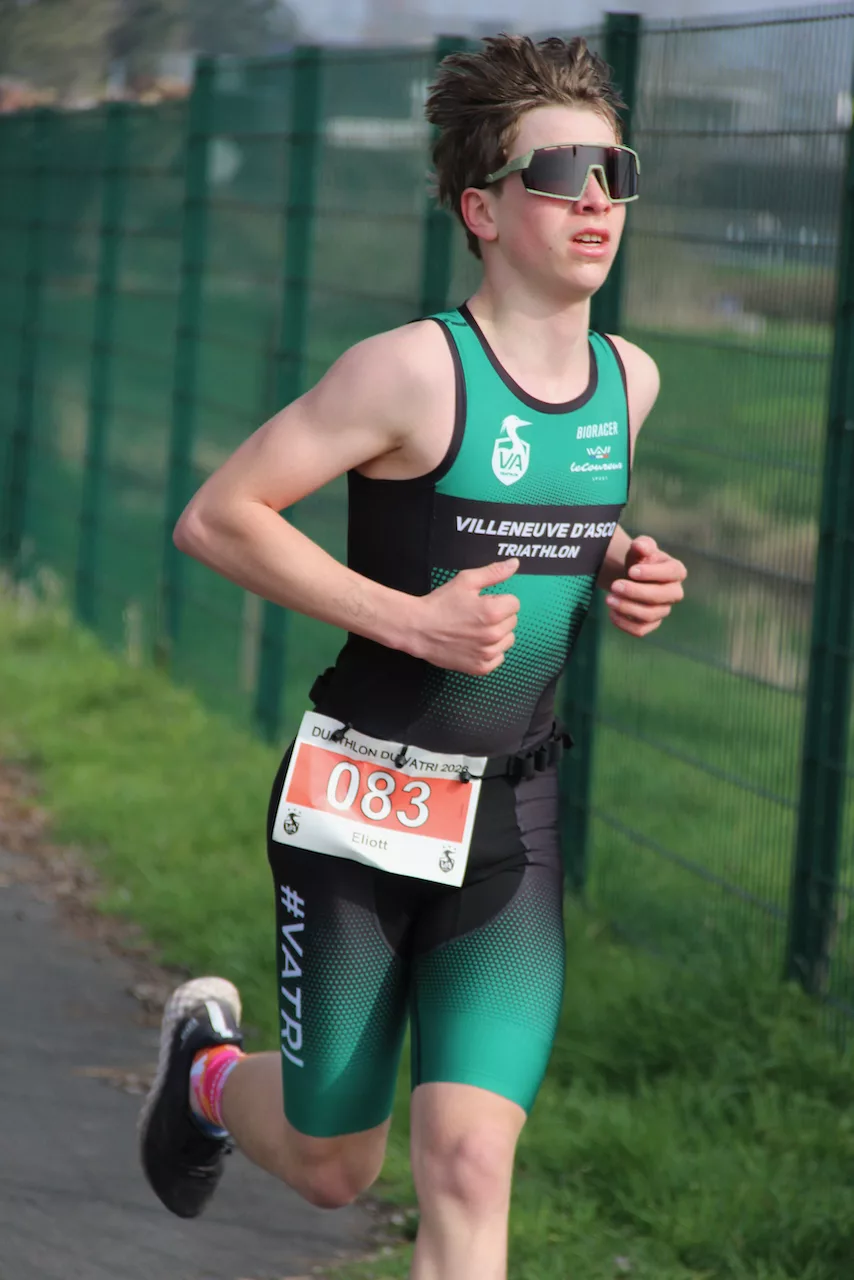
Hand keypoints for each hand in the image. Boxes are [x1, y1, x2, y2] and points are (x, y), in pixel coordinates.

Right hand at [410, 559, 519, 674]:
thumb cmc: (441, 604)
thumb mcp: (466, 581)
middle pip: (512, 622)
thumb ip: (494, 572)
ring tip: (476, 630)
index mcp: (494, 612)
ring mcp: (488, 653)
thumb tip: (515, 563)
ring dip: (497, 634)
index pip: (514, 604)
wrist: (418, 629)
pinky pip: (499, 658)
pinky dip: (490, 652)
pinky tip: (475, 644)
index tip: (482, 603)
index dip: (499, 600)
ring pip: (507, 640)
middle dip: (499, 617)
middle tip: (476, 616)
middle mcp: (494, 635)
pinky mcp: (481, 667)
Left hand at [605, 536, 685, 637]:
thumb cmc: (638, 559)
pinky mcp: (651, 624)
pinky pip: (640, 630)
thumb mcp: (639, 548)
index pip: (672, 573)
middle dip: (636, 592)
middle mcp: (674, 592)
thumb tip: (641, 547)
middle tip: (615, 585)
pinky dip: (624, 623)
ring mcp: (663, 610)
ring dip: (627, 607)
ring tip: (608, 598)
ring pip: (649, 615)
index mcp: (675, 571)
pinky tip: (611, 612)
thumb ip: (642, 545)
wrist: (630, 576)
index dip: (652, 573)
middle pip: (661, 597)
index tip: (631, 570)